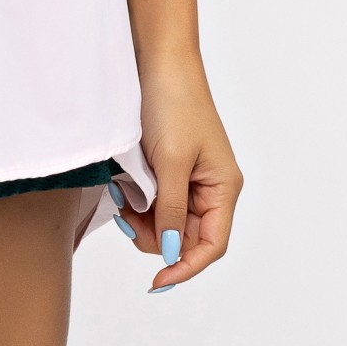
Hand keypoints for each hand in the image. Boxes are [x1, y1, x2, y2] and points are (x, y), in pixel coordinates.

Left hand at [112, 57, 241, 290]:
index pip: (212, 245)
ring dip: (141, 220)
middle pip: (183, 239)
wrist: (156, 64)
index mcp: (223, 188)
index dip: (186, 267)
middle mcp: (210, 190)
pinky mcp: (166, 172)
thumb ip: (170, 210)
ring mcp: (187, 182)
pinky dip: (136, 203)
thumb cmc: (174, 106)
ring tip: (124, 195)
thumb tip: (169, 252)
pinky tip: (123, 188)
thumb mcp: (171, 163)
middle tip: (128, 216)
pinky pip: (152, 204)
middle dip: (154, 236)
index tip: (157, 281)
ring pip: (164, 224)